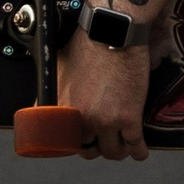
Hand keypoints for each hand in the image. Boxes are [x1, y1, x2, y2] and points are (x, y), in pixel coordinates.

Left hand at [58, 13, 159, 160]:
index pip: (65, 142)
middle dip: (97, 147)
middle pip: (89, 151)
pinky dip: (139, 151)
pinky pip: (135, 145)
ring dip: (118, 150)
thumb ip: (51, 93)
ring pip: (112, 152)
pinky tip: (140, 151)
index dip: (76, 143)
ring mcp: (106, 121)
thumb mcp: (58, 68)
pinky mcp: (129, 117)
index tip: (84, 141)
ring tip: (123, 145)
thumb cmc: (87, 44)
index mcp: (62, 110)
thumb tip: (43, 106)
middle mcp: (81, 119)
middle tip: (104, 139)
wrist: (114, 32)